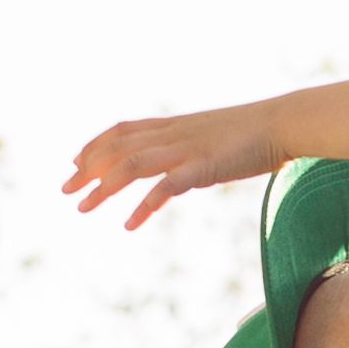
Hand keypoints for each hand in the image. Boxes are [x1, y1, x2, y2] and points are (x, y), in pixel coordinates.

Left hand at [61, 103, 283, 228]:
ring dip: (103, 187)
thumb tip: (179, 173)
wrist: (283, 123)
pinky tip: (129, 224)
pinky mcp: (202, 167)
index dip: (95, 144)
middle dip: (87, 168)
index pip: (123, 130)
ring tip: (83, 208)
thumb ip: (191, 151)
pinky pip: (164, 187)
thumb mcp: (213, 139)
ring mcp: (185, 149)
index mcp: (174, 124)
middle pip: (117, 147)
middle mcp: (173, 133)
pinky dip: (143, 206)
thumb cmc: (255, 134)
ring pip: (131, 164)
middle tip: (65, 190)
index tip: (76, 161)